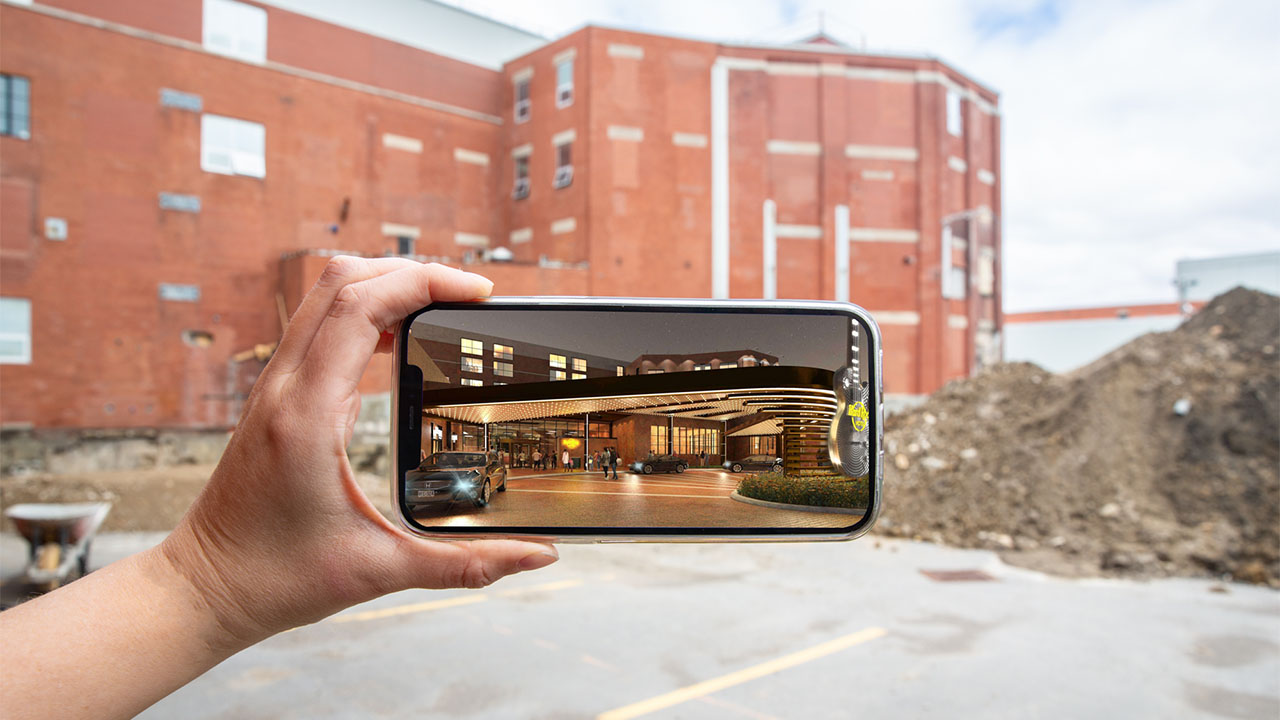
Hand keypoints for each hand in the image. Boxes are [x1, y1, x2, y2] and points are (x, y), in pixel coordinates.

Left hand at [161, 257, 558, 645]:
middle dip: (411, 272)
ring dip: (383, 285)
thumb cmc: (276, 581)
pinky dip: (362, 314)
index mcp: (306, 415)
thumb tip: (538, 555)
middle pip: (341, 280)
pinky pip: (316, 327)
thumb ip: (466, 564)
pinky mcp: (275, 398)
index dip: (424, 282)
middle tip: (467, 296)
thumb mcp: (382, 572)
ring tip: (439, 308)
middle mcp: (284, 388)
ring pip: (324, 295)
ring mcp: (273, 388)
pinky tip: (398, 342)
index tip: (477, 293)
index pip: (362, 308)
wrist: (202, 590)